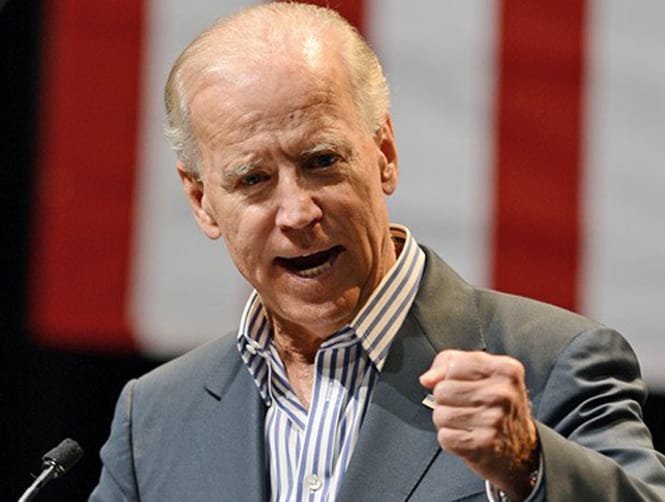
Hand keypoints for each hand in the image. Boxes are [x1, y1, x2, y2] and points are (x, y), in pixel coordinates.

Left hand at [419, 350, 538, 499]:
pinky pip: (444, 437)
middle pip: (442, 390)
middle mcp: (502, 393)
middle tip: (468, 407)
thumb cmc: (498, 407)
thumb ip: (451, 363)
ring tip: (468, 422)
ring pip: (440, 414)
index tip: (465, 384)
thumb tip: (427, 378)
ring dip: (448, 421)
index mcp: (505, 370)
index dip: (451, 375)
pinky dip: (451, 439)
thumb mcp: (485, 375)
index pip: (454, 363)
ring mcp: (493, 420)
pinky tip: (468, 437)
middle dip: (447, 400)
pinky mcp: (482, 444)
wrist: (523, 450)